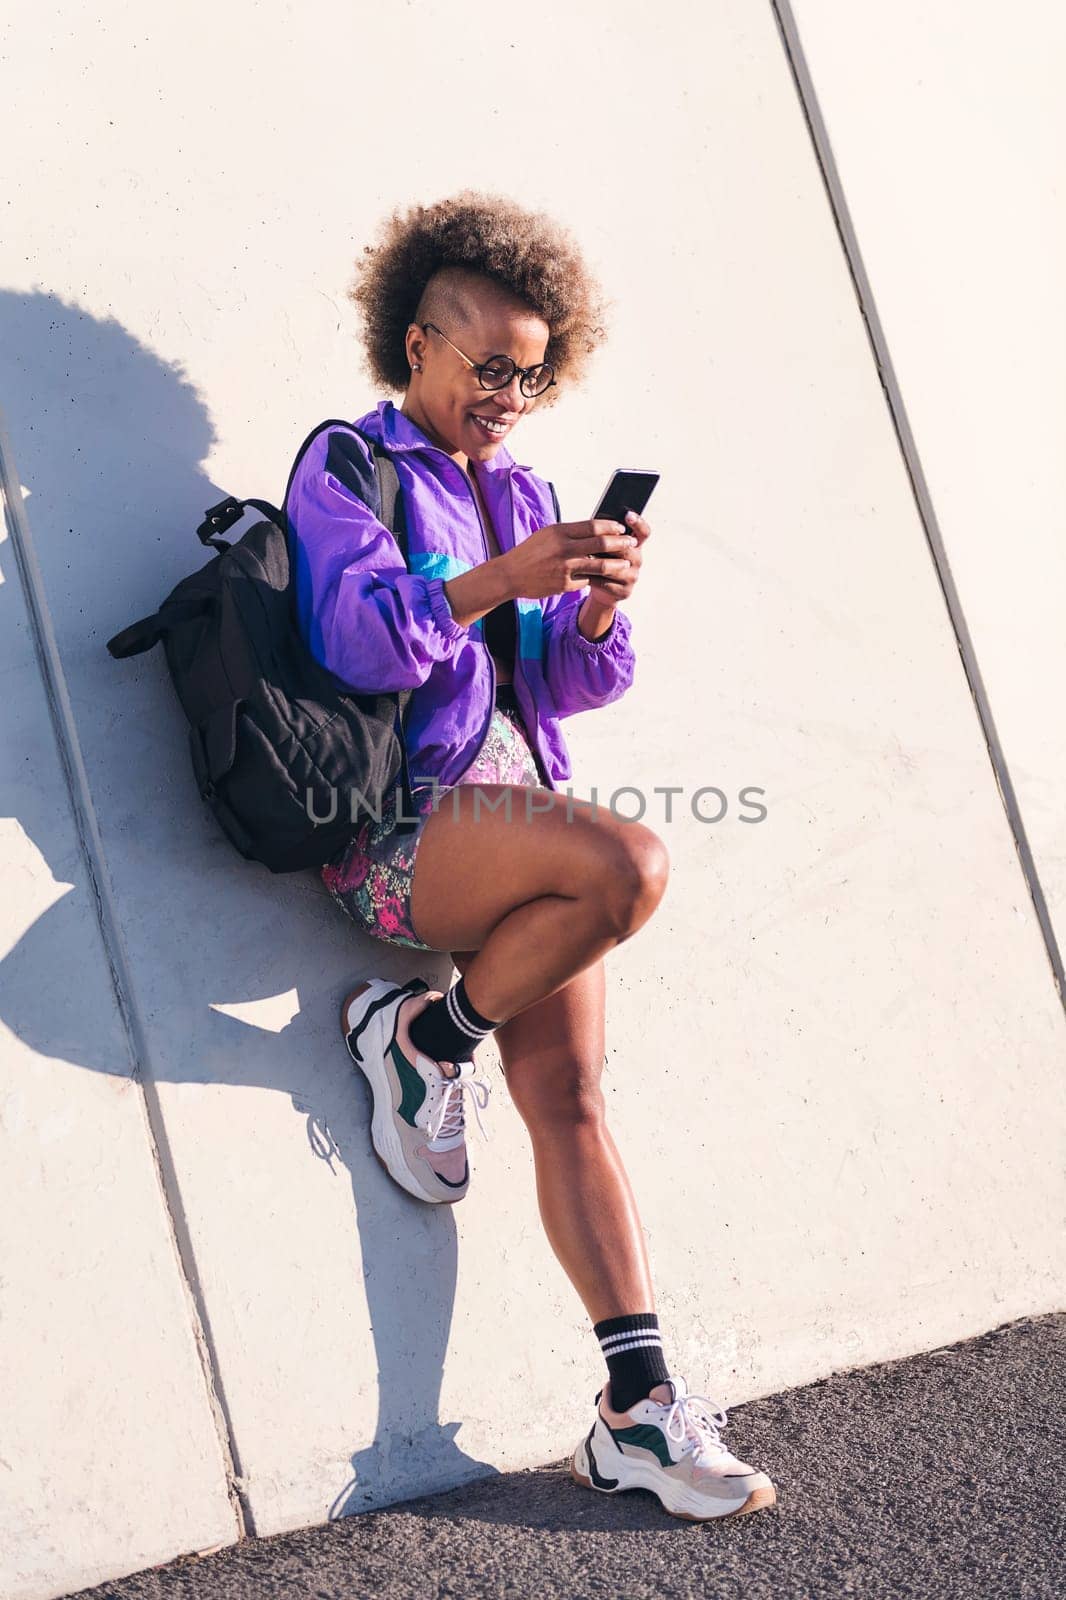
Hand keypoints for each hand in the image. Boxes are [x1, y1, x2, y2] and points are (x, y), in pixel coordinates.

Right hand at [502, 518, 640, 600]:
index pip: (593, 525)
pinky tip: (604, 578)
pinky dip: (596, 579)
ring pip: (600, 565)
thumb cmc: (530, 552)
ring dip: (616, 564)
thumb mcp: (547, 534)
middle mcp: (564, 548)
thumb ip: (570, 532)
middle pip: (601, 543)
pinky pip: (588, 581)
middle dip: (620, 543)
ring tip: (626, 563)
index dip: (611, 526)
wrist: (510, 575)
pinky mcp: (565, 585)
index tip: (621, 527)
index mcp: (560, 531)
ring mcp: (565, 568)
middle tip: (631, 543)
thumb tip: (595, 529)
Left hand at [583, 509, 648, 604]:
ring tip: (582, 555)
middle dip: (610, 543)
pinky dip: (591, 576)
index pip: (644, 532)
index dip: (638, 523)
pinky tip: (580, 572)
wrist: (601, 589)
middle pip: (627, 548)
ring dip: (598, 560)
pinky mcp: (624, 591)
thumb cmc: (600, 560)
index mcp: (636, 545)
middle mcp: (638, 560)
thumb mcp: (604, 546)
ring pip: (615, 566)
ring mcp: (633, 576)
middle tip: (594, 538)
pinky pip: (606, 582)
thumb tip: (596, 521)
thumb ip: (605, 535)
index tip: (628, 515)